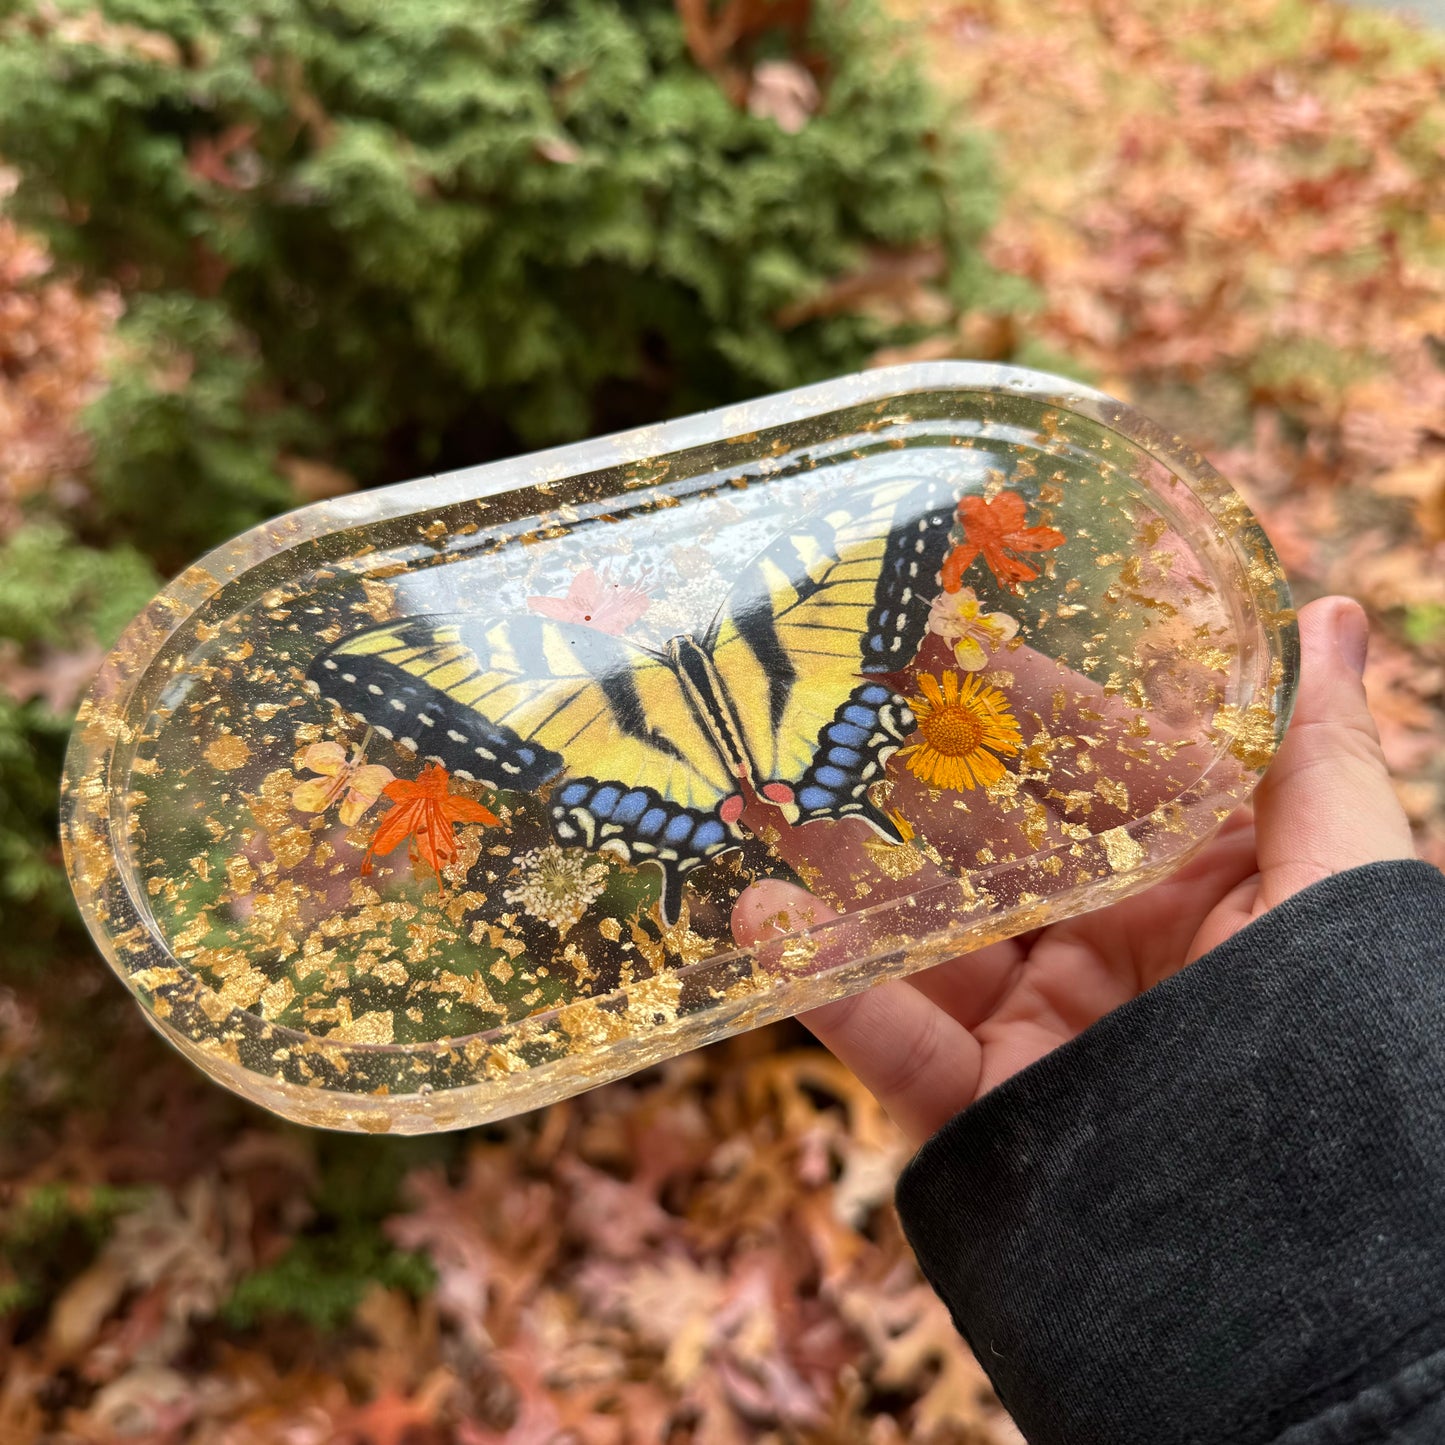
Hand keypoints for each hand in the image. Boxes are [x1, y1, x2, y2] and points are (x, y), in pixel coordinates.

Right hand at [730, 597, 1416, 1145]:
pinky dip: (829, 989)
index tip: (942, 631)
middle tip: (821, 704)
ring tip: (766, 802)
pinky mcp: (990, 1109)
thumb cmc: (1348, 1032)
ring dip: (837, 873)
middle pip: (983, 844)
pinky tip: (763, 921)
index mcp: (1184, 882)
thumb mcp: (1339, 877)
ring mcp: (1041, 1026)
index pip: (1085, 769)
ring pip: (921, 935)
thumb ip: (1314, 753)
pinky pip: (898, 1045)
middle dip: (904, 775)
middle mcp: (1105, 946)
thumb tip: (1328, 613)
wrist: (1330, 1250)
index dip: (1018, 700)